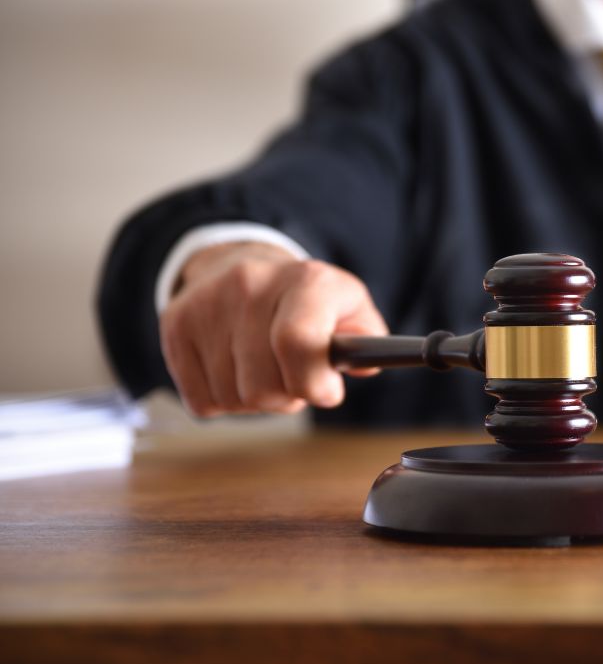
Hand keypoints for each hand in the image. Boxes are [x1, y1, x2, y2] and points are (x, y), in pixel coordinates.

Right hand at [159, 242, 386, 416]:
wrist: (238, 263)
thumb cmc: (306, 300)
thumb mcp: (348, 307)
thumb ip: (367, 340)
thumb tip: (363, 365)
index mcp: (304, 280)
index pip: (298, 343)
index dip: (314, 383)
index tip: (326, 391)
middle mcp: (250, 285)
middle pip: (265, 386)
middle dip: (287, 396)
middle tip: (293, 377)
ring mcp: (206, 305)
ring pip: (234, 398)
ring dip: (255, 399)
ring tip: (263, 368)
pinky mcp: (175, 328)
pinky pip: (202, 401)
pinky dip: (222, 399)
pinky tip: (234, 370)